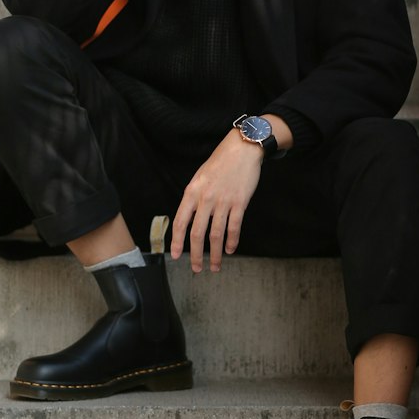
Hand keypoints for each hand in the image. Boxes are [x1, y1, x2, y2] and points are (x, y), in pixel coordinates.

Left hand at [170, 129, 261, 271]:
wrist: (241, 149)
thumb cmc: (219, 163)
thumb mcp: (199, 177)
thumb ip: (194, 198)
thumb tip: (189, 219)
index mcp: (192, 192)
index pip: (181, 222)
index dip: (177, 242)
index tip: (176, 255)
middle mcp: (206, 198)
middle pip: (197, 233)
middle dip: (196, 255)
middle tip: (196, 268)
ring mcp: (223, 201)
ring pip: (216, 235)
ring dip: (214, 254)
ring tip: (214, 266)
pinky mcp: (239, 203)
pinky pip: (234, 227)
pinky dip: (231, 241)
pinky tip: (229, 249)